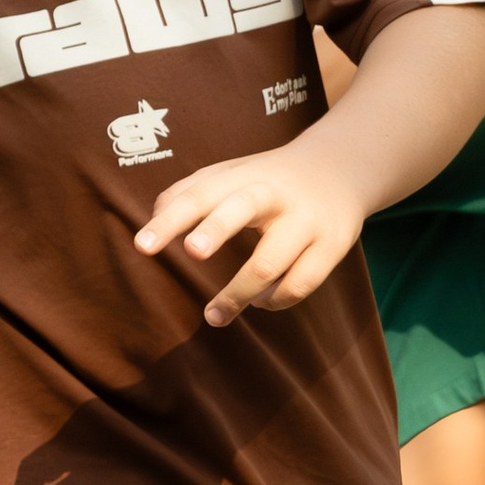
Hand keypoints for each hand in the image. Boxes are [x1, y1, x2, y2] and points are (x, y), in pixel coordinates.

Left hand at [134, 147, 364, 330]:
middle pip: (241, 209)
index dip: (170, 220)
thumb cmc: (269, 179)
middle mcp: (274, 194)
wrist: (342, 168)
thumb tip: (152, 219)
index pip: (199, 194)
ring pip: (269, 263)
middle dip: (216, 229)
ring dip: (238, 294)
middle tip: (193, 251)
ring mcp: (306, 220)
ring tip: (214, 315)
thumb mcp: (232, 174)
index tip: (142, 246)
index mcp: (242, 176)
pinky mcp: (333, 246)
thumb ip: (189, 191)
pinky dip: (274, 300)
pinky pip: (299, 284)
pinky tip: (261, 301)